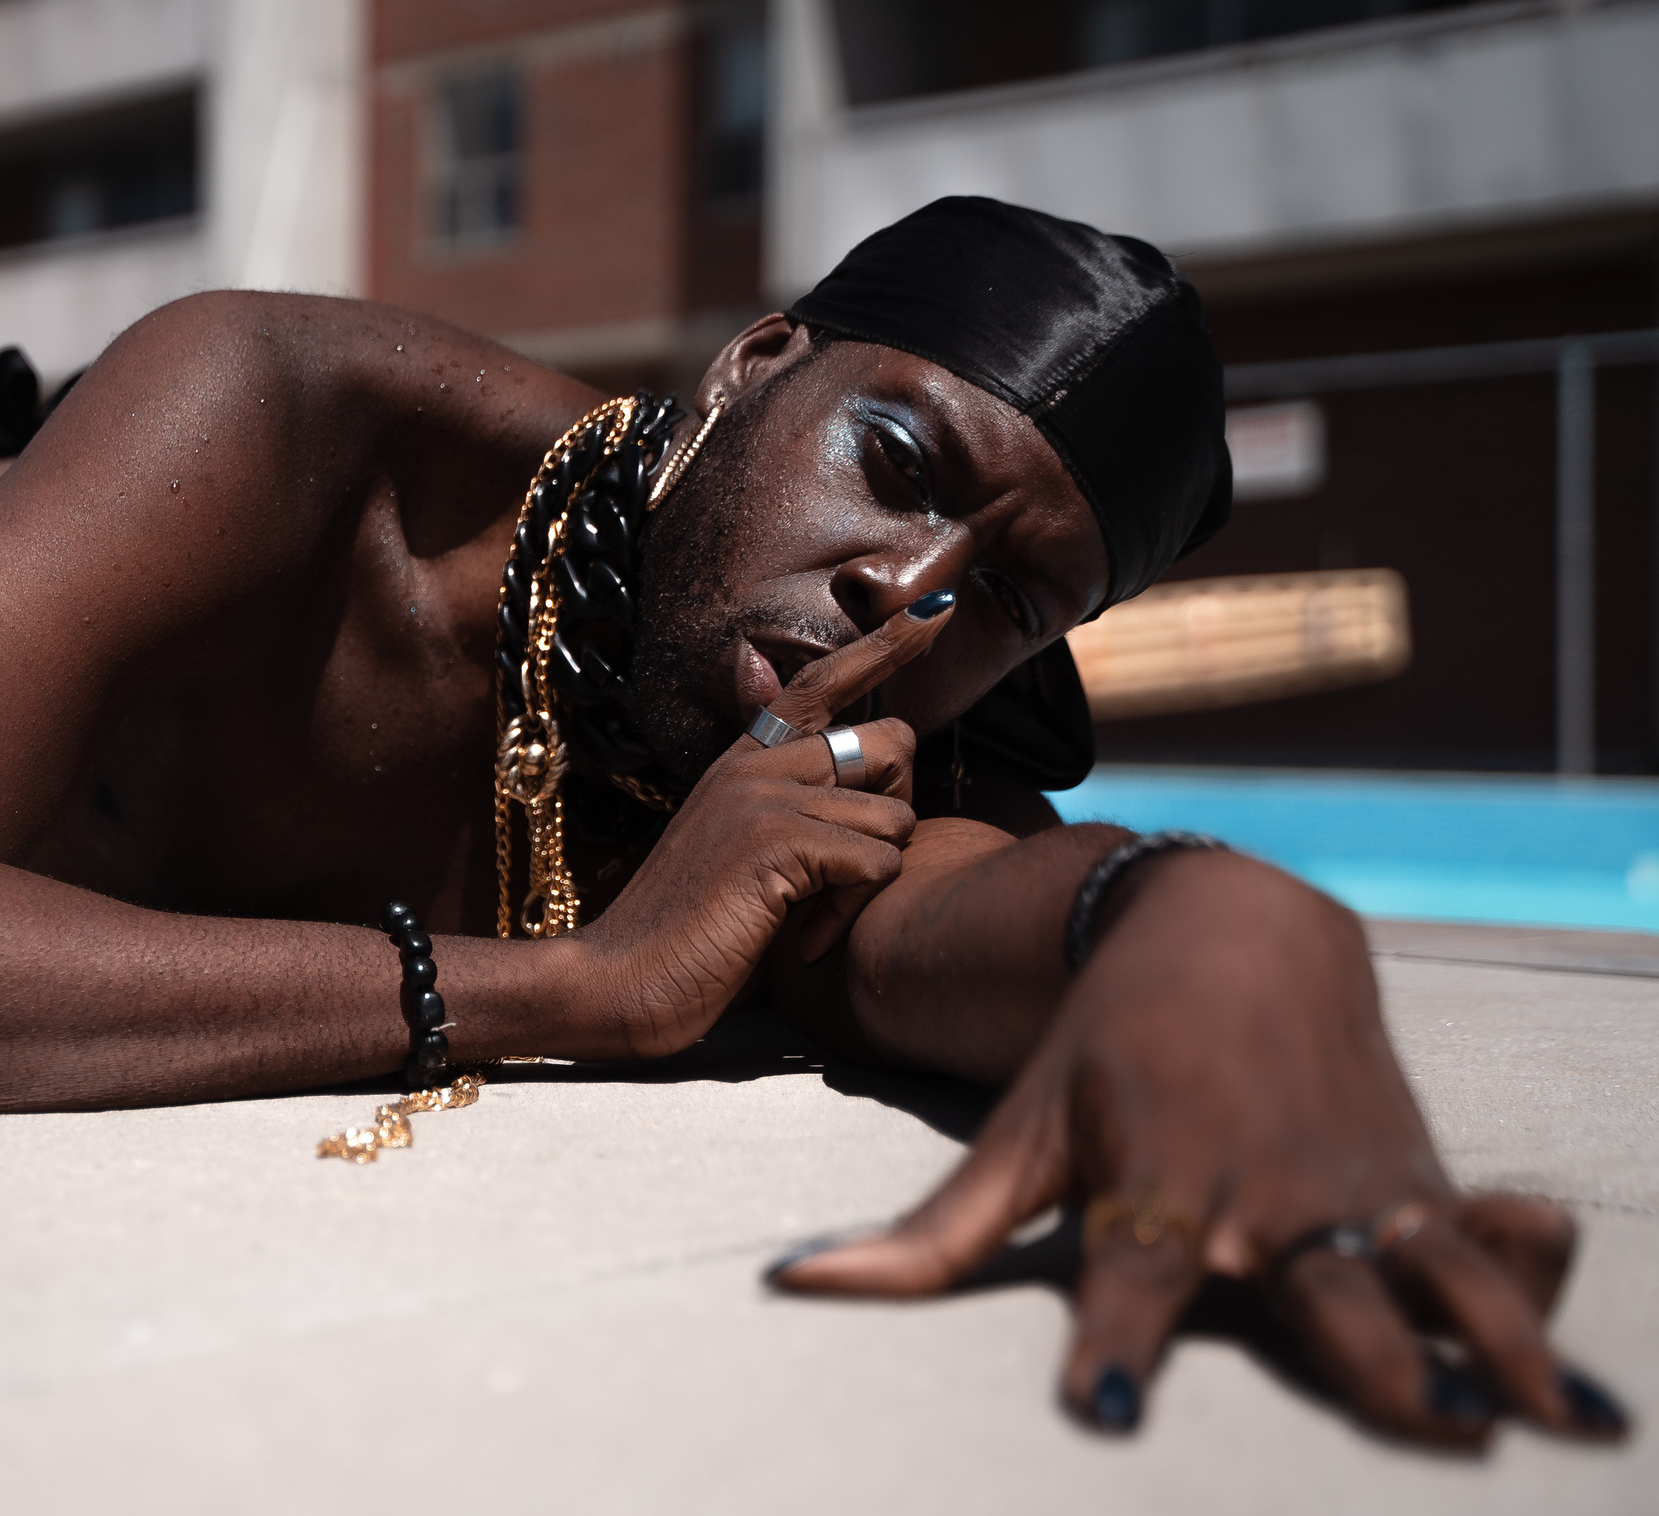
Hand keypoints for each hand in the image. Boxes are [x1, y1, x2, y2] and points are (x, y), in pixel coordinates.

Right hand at [575, 598, 951, 1059]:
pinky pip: (879, 861)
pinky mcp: (777, 842)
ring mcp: (765, 798)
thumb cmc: (686, 927)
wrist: (622, 979)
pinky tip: (809, 939)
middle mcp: (756, 764)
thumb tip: (824, 754)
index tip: (938, 609)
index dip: (885, 644)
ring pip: (895, 814)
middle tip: (850, 866)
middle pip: (891, 740)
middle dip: (897, 807)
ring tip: (815, 916)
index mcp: (744, 759)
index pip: (822, 680)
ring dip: (872, 878)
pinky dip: (854, 913)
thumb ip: (779, 798)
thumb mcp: (732, 846)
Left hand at [768, 850, 1629, 1445]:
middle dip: (1372, 1365)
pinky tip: (1567, 1347)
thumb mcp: (1020, 1134)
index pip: (1133, 1281)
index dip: (1120, 1347)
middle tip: (1423, 1431)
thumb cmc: (1098, 1050)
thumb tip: (792, 1285)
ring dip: (1495, 1344)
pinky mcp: (1416, 1181)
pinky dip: (1530, 1272)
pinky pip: (1492, 1235)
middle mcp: (1264, 1198)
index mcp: (1156, 1191)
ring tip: (1553, 1419)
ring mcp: (1353, 1190)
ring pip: (1440, 1277)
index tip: (1106, 1411)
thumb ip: (926, 1238)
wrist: (1222, 929)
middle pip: (1326, 1300)